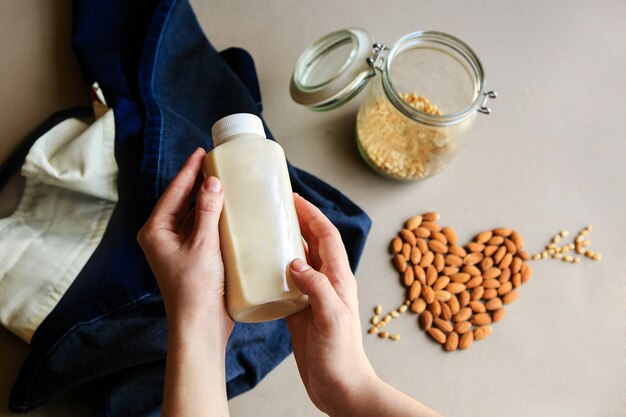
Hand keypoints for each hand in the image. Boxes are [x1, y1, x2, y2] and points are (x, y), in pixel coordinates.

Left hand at [137, 148, 232, 340]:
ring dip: (207, 200)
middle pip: (182, 202)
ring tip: (224, 182)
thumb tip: (212, 182)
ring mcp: (178, 248)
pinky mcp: (193, 257)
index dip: (189, 171)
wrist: (200, 325)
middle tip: (215, 163)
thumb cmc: (195, 288)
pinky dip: (213, 218)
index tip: (202, 153)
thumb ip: (206, 211)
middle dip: (198, 183)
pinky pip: (202, 230)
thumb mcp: (202, 244)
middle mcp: (163, 237)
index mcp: (155, 231)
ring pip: (192, 216)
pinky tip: (228, 210)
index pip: (173, 192)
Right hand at [287, 194, 376, 414]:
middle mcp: (327, 283)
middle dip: (299, 221)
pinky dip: (276, 269)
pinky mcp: (300, 311)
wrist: (339, 386)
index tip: (294, 199)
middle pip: (314, 243)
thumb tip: (295, 262)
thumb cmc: (342, 355)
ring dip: (287, 242)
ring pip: (300, 260)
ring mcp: (313, 296)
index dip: (313, 215)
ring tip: (266, 230)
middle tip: (277, 207)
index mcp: (338, 279)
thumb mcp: (331, 318)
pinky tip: (260, 268)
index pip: (327, 237)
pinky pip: (288, 282)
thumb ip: (317, 288)